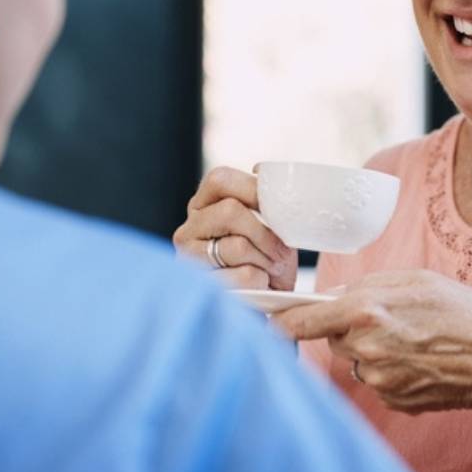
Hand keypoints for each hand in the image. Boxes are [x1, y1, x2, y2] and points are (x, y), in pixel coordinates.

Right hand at [172, 166, 297, 290]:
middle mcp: (189, 229)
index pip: (220, 179)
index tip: (278, 208)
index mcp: (204, 205)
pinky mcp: (202, 288)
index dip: (254, 189)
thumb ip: (263, 198)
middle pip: (230, 211)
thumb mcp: (269, 224)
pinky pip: (243, 276)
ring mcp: (189, 259)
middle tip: (281, 251)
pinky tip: (260, 286)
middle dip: (265, 232)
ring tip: (272, 269)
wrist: (267, 303)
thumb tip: (260, 169)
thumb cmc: (268, 258)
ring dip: (267, 260)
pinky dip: (262, 281)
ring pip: (237, 246)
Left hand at [276, 269, 471, 417]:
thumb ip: (366, 286)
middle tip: (386, 318)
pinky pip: (376, 380)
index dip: (278, 323)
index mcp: (365, 311)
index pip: (300, 322)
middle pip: (331, 338)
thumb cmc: (459, 311)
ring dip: (370, 350)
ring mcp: (378, 380)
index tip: (264, 323)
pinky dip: (390, 370)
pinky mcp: (392, 400)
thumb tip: (331, 297)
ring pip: (355, 360)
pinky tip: (418, 360)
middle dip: (347, 328)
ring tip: (411, 339)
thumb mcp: (413, 279)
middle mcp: (364, 349)